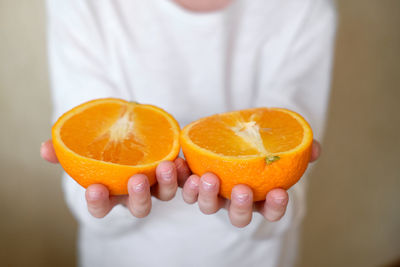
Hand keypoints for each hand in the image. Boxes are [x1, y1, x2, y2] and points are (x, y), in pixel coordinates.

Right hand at [40, 139, 190, 217]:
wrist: (133, 135)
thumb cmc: (106, 147)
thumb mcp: (86, 146)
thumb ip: (66, 149)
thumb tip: (44, 149)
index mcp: (112, 193)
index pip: (102, 207)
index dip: (98, 202)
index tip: (94, 188)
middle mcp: (135, 194)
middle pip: (139, 208)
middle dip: (138, 196)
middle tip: (136, 179)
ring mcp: (156, 186)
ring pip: (164, 195)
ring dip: (167, 183)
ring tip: (166, 165)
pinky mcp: (174, 173)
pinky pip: (183, 179)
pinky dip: (184, 173)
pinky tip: (182, 160)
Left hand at [180, 140, 321, 227]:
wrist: (223, 133)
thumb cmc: (253, 142)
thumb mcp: (275, 140)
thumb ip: (295, 145)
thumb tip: (315, 148)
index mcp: (257, 195)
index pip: (270, 210)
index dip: (276, 207)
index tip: (280, 192)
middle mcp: (234, 200)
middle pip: (238, 217)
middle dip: (240, 206)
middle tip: (242, 189)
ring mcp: (212, 193)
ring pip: (208, 205)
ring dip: (205, 195)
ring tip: (206, 177)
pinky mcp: (191, 181)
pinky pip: (182, 187)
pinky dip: (178, 179)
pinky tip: (176, 165)